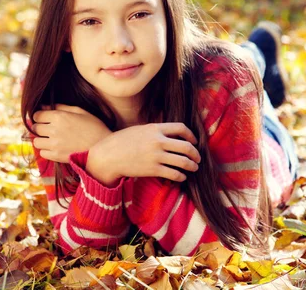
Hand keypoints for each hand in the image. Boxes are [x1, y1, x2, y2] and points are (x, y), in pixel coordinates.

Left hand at [31, 104, 111, 162]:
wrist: (103, 148)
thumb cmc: (94, 127)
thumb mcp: (80, 112)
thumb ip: (62, 107)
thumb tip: (44, 106)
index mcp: (60, 117)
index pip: (37, 115)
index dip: (40, 116)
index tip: (44, 118)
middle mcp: (54, 130)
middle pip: (35, 128)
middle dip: (40, 127)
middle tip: (48, 129)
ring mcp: (54, 144)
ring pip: (36, 141)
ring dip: (41, 139)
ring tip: (50, 139)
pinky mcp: (57, 156)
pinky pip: (42, 153)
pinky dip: (46, 150)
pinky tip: (55, 148)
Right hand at [86, 123, 200, 185]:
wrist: (108, 156)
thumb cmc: (121, 142)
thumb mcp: (139, 130)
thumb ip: (155, 131)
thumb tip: (170, 135)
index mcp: (155, 128)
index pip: (181, 128)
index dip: (191, 135)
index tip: (194, 142)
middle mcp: (158, 141)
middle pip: (186, 146)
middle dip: (195, 154)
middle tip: (198, 158)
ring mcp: (156, 156)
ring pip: (183, 161)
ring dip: (192, 166)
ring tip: (193, 168)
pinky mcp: (153, 170)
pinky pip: (174, 174)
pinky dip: (181, 176)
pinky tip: (182, 177)